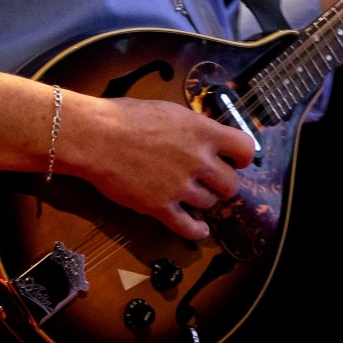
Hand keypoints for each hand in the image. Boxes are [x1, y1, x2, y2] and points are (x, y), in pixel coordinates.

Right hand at [76, 95, 255, 240]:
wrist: (96, 137)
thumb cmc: (128, 116)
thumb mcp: (170, 112)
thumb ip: (194, 128)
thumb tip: (207, 138)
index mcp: (202, 131)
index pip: (245, 148)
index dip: (242, 156)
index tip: (235, 159)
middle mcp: (198, 160)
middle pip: (231, 184)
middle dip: (223, 183)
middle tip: (212, 180)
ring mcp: (180, 186)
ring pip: (210, 204)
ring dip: (204, 201)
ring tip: (194, 195)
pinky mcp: (161, 208)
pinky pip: (189, 228)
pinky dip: (196, 230)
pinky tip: (199, 228)